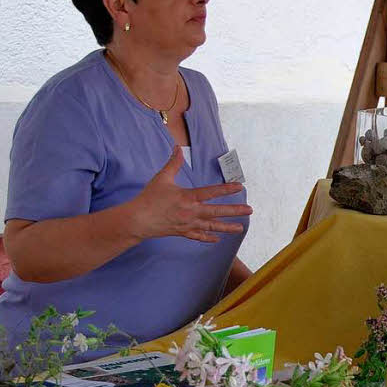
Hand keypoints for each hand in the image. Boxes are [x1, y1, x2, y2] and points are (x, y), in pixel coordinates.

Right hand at [130, 147, 251, 242]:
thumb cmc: (149, 198)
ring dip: (228, 227)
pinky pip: (199, 236)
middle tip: (249, 210)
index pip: (211, 192)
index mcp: (188, 197)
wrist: (137, 220)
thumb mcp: (162, 178)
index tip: (239, 187)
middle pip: (217, 212)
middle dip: (235, 211)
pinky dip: (209, 238)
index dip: (226, 189)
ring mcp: (188, 224)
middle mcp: (191, 212)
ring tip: (241, 228)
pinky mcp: (183, 232)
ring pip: (212, 226)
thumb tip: (177, 148)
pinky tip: (218, 239)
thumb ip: (173, 163)